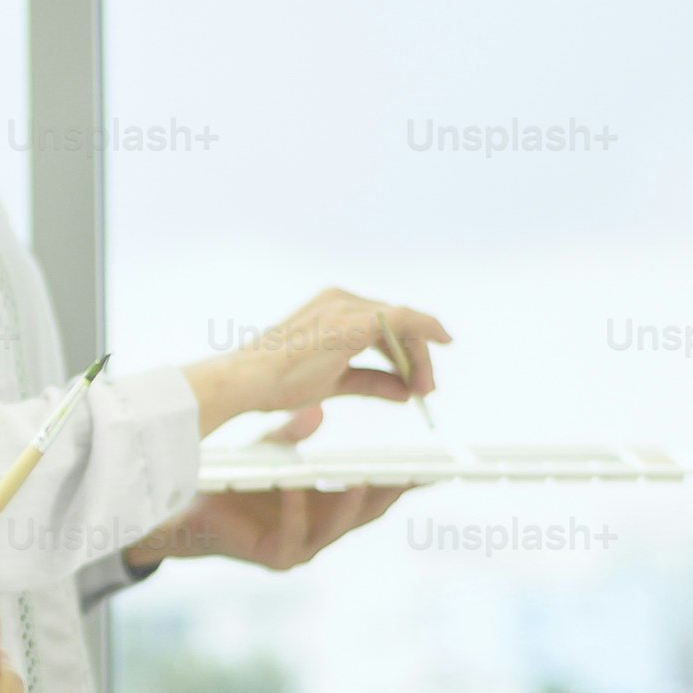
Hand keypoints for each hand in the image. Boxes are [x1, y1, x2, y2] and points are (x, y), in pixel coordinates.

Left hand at [123, 405, 406, 574]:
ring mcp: (301, 548)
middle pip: (368, 514)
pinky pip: (291, 532)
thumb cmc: (234, 487)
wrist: (189, 519)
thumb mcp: (269, 455)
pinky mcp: (274, 557)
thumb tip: (320, 409)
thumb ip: (293, 436)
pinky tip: (294, 487)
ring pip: (337, 528)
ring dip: (351, 503)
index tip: (433, 464)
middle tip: (417, 471)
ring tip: (362, 478)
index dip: (405, 481)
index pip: (375, 494)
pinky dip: (294, 509)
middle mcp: (322, 532)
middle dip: (394, 492)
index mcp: (328, 509)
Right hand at [185, 289, 448, 436]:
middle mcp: (341, 300)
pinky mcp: (355, 320)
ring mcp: (348, 306)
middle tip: (426, 389)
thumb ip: (372, 382)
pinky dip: (427, 329)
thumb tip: (404, 391)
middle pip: (397, 324)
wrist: (249, 381)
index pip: (381, 327)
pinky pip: (405, 319)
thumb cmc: (277, 382)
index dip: (404, 353)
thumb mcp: (334, 382)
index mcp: (331, 310)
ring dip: (419, 356)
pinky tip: (443, 340)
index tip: (419, 376)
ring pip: (403, 324)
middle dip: (415, 357)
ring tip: (425, 388)